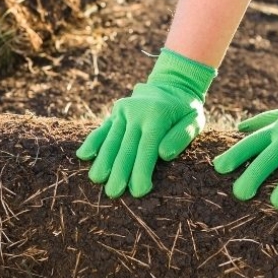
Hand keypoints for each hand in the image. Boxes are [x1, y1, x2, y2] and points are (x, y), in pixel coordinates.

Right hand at [77, 49, 215, 197]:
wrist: (171, 84)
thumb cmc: (185, 110)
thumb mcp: (195, 120)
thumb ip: (181, 136)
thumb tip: (164, 154)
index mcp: (158, 116)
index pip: (147, 148)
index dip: (141, 171)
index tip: (138, 191)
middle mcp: (137, 112)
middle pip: (126, 147)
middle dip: (119, 172)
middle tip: (113, 193)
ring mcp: (123, 111)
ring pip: (111, 139)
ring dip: (103, 161)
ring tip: (97, 180)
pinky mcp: (115, 113)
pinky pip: (102, 129)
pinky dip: (92, 142)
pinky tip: (83, 156)